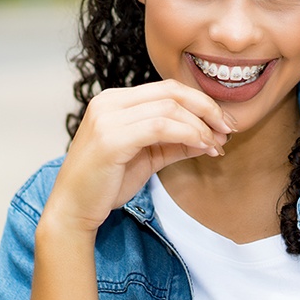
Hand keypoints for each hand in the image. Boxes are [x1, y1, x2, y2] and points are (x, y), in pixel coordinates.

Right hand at [40, 79, 235, 234]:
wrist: (72, 210)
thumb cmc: (107, 182)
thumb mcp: (149, 156)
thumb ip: (178, 142)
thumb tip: (213, 137)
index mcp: (116, 100)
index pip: (167, 89)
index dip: (200, 101)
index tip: (222, 121)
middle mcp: (110, 101)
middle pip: (171, 91)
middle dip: (206, 108)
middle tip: (227, 128)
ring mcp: (108, 117)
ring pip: (169, 108)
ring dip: (200, 126)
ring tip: (216, 144)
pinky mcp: (110, 137)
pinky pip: (160, 127)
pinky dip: (188, 134)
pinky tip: (203, 147)